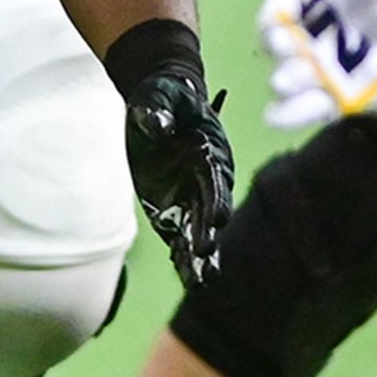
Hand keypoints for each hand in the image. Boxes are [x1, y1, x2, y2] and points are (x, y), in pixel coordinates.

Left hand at [122, 65, 234, 288]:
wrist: (159, 105)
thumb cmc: (163, 95)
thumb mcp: (158, 95)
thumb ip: (158, 110)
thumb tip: (158, 125)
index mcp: (211, 150)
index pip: (216, 178)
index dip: (217, 197)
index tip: (218, 218)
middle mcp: (207, 180)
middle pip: (210, 210)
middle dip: (208, 232)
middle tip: (203, 254)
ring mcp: (191, 198)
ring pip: (200, 231)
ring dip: (200, 256)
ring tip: (200, 281)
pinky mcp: (173, 210)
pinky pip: (181, 238)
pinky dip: (184, 258)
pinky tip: (188, 280)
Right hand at [257, 0, 376, 128]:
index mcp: (317, 4)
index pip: (283, 5)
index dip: (276, 9)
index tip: (283, 13)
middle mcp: (311, 38)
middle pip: (277, 42)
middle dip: (276, 44)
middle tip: (288, 47)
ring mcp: (321, 71)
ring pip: (286, 79)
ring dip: (283, 81)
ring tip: (289, 82)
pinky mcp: (334, 100)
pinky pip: (303, 111)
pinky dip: (287, 115)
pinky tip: (279, 116)